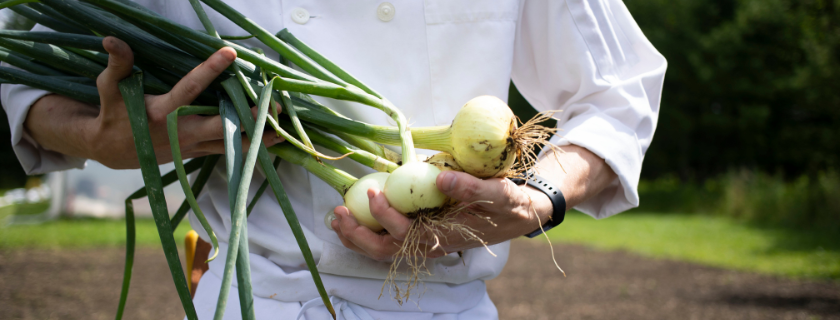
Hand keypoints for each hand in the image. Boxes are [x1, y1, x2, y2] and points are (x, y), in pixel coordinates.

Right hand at [24, 37, 282, 168]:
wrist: (110, 151)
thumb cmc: (114, 114)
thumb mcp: (111, 88)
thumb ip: (119, 64)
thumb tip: (112, 39)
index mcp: (164, 113)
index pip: (191, 88)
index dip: (209, 70)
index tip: (229, 53)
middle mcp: (183, 133)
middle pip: (223, 126)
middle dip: (249, 117)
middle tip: (273, 105)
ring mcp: (193, 147)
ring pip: (230, 145)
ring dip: (257, 138)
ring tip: (283, 128)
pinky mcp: (198, 153)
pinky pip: (228, 151)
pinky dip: (248, 146)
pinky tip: (270, 140)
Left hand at [330, 170, 553, 260]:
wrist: (517, 214)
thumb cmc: (508, 204)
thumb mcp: (498, 193)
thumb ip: (471, 186)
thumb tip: (439, 177)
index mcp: (444, 237)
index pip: (405, 235)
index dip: (385, 216)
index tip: (373, 192)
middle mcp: (430, 245)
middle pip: (385, 250)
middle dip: (357, 235)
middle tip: (338, 212)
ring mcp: (423, 242)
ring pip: (382, 249)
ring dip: (356, 236)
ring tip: (335, 217)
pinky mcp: (420, 233)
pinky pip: (388, 238)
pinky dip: (366, 230)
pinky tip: (351, 216)